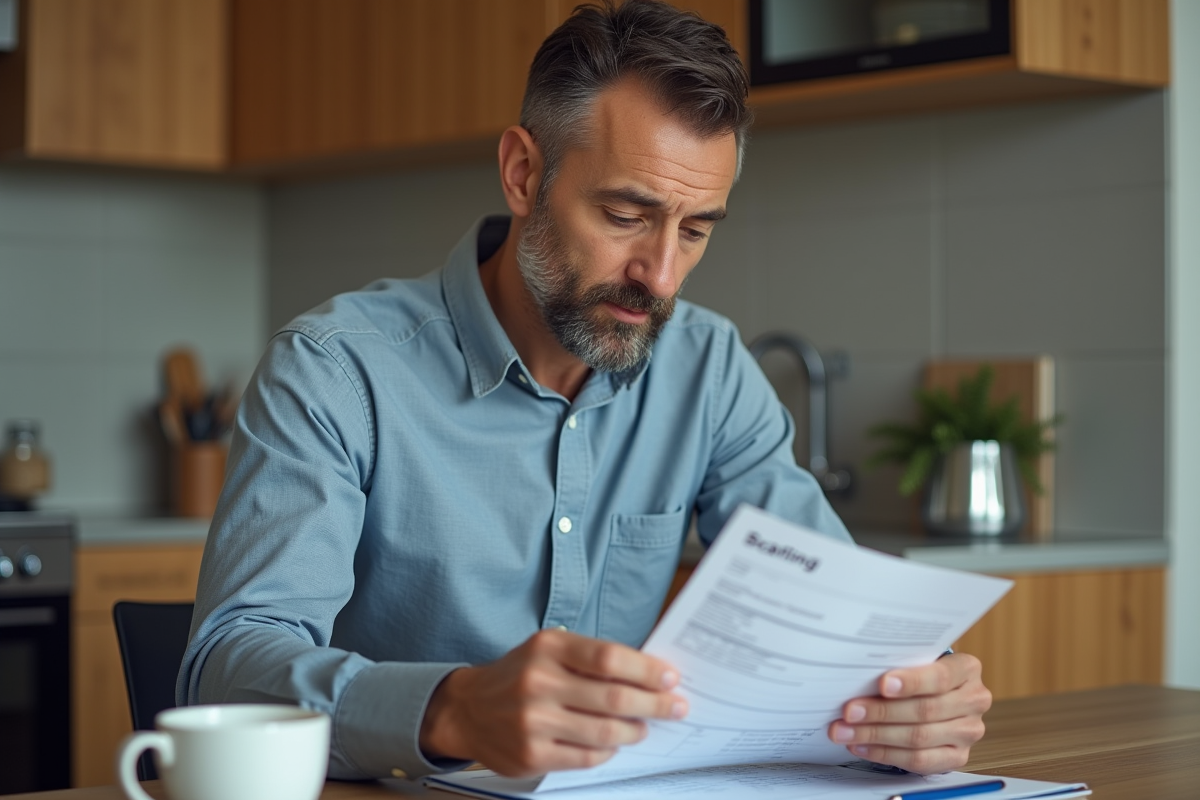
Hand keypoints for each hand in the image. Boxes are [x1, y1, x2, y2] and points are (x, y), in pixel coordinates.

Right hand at [419, 629, 687, 776]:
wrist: (468, 709)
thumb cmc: (519, 675)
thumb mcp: (547, 649)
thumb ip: (590, 657)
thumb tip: (648, 673)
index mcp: (547, 648)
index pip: (608, 658)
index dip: (646, 670)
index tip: (671, 677)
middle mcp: (538, 682)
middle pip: (613, 697)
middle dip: (655, 704)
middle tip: (676, 706)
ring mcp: (533, 722)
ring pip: (604, 731)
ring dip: (635, 730)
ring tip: (645, 727)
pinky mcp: (531, 754)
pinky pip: (586, 756)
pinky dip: (608, 750)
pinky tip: (614, 743)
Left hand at [827, 653, 990, 773]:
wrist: (938, 694)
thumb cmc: (919, 672)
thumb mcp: (915, 660)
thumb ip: (897, 664)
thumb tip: (856, 673)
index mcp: (967, 669)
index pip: (940, 677)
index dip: (911, 682)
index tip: (882, 684)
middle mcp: (974, 700)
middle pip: (925, 710)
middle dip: (881, 712)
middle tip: (849, 711)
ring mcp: (968, 731)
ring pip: (919, 738)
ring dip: (876, 735)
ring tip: (846, 731)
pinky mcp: (957, 756)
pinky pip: (919, 761)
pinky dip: (885, 754)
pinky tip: (862, 746)